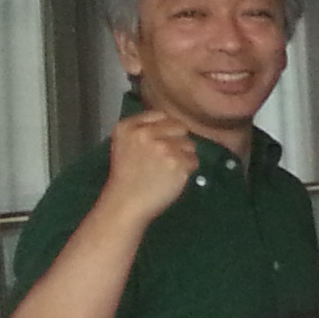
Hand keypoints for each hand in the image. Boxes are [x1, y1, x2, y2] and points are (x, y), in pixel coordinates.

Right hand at [98, 110, 198, 224]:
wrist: (125, 203)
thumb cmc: (126, 177)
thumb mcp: (124, 144)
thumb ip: (144, 130)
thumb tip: (171, 123)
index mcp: (128, 127)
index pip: (161, 114)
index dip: (166, 128)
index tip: (162, 141)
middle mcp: (145, 133)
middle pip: (179, 126)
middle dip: (178, 140)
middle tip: (167, 158)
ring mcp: (163, 147)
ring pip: (190, 144)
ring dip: (184, 156)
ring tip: (167, 170)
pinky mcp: (178, 162)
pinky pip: (194, 161)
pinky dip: (188, 170)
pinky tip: (173, 178)